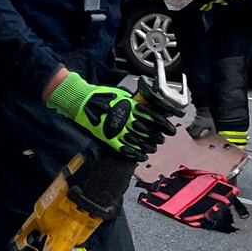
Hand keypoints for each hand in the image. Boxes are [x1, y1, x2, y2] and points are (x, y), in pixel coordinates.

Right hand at [46, 71, 169, 160]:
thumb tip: (148, 107)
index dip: (164, 125)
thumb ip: (135, 102)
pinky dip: (135, 154)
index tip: (170, 130)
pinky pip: (124, 149)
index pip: (153, 118)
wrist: (81, 101)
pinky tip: (142, 156)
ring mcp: (117, 130)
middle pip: (148, 132)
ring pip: (138, 142)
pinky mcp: (108, 138)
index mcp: (130, 107)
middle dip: (157, 137)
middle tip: (161, 140)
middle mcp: (126, 119)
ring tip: (153, 148)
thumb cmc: (101, 95)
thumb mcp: (121, 94)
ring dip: (148, 147)